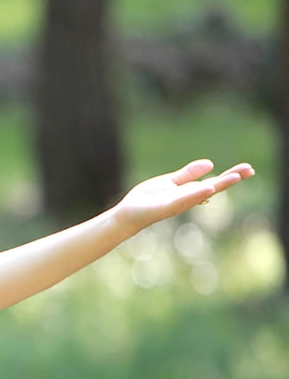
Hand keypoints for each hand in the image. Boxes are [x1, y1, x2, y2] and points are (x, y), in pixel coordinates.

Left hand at [113, 159, 254, 235]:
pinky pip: (184, 200)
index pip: (213, 182)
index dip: (230, 175)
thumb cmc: (147, 200)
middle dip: (231, 179)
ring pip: (201, 193)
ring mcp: (178, 203)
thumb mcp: (170, 181)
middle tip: (250, 170)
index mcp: (188, 191)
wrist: (128, 214)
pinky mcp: (167, 207)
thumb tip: (211, 164)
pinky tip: (208, 188)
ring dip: (218, 185)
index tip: (248, 168)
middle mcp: (186, 198)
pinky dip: (196, 194)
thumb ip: (188, 174)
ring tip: (235, 177)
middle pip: (213, 187)